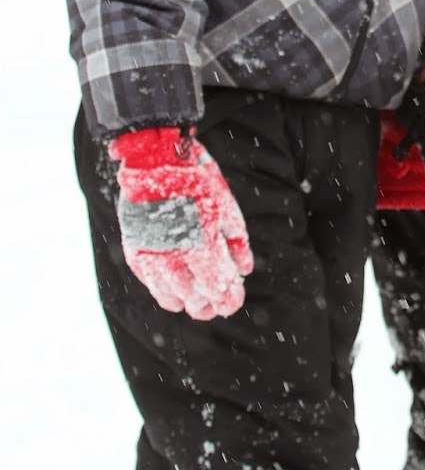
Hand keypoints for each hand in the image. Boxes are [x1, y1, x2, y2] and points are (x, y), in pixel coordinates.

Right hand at [109, 126, 252, 319]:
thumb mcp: (226, 207)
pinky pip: (149, 283)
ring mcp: (151, 257)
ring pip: (170, 296)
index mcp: (202, 247)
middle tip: (214, 309)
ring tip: (193, 305)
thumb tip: (244, 268)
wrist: (155, 161)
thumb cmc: (196, 181)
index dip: (229, 300)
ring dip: (185, 303)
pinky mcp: (135, 251)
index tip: (233, 302)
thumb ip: (236, 242)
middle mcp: (174, 258)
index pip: (219, 288)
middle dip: (208, 307)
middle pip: (194, 299)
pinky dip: (162, 291)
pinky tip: (171, 293)